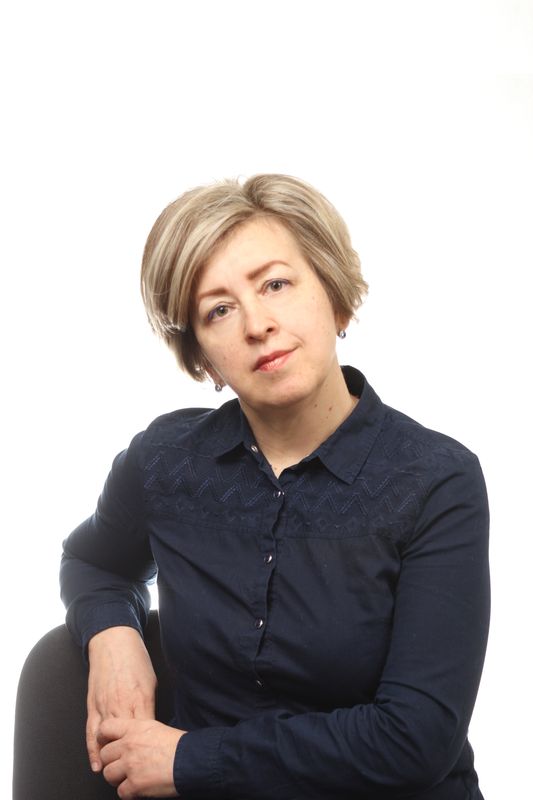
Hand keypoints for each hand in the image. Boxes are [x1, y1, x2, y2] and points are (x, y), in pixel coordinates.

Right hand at [87, 626, 156, 771]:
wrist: (113, 642)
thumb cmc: (135, 659)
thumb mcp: (151, 682)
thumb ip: (150, 705)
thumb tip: (154, 726)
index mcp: (140, 700)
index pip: (146, 733)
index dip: (151, 749)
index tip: (157, 763)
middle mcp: (121, 706)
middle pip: (127, 741)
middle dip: (133, 758)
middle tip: (138, 774)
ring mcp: (104, 707)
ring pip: (107, 740)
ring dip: (112, 758)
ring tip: (118, 775)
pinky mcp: (92, 706)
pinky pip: (91, 733)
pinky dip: (93, 750)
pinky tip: (96, 764)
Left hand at [98, 718, 185, 797]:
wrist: (190, 760)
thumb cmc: (178, 745)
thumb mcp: (155, 728)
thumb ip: (136, 733)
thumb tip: (126, 740)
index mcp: (134, 728)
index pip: (105, 728)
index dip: (103, 738)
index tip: (106, 744)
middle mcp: (129, 745)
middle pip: (104, 755)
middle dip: (112, 761)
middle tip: (122, 765)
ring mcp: (130, 765)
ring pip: (108, 774)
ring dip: (117, 778)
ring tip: (129, 777)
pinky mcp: (135, 785)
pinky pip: (121, 792)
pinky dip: (128, 792)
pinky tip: (138, 787)